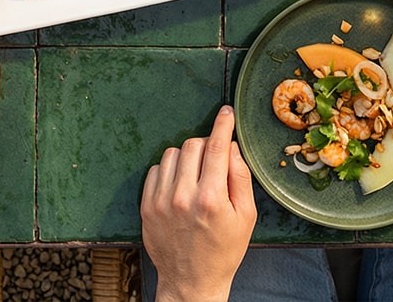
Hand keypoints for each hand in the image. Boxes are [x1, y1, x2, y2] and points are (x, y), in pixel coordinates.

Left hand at [140, 105, 255, 301]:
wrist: (192, 280)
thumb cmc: (224, 250)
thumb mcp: (246, 216)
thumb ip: (240, 177)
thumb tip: (230, 146)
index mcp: (211, 198)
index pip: (216, 147)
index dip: (222, 125)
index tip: (226, 113)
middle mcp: (183, 196)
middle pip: (193, 145)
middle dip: (206, 145)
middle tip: (214, 161)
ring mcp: (161, 200)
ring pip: (172, 153)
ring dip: (187, 158)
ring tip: (197, 177)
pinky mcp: (147, 205)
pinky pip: (156, 169)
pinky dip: (169, 170)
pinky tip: (180, 186)